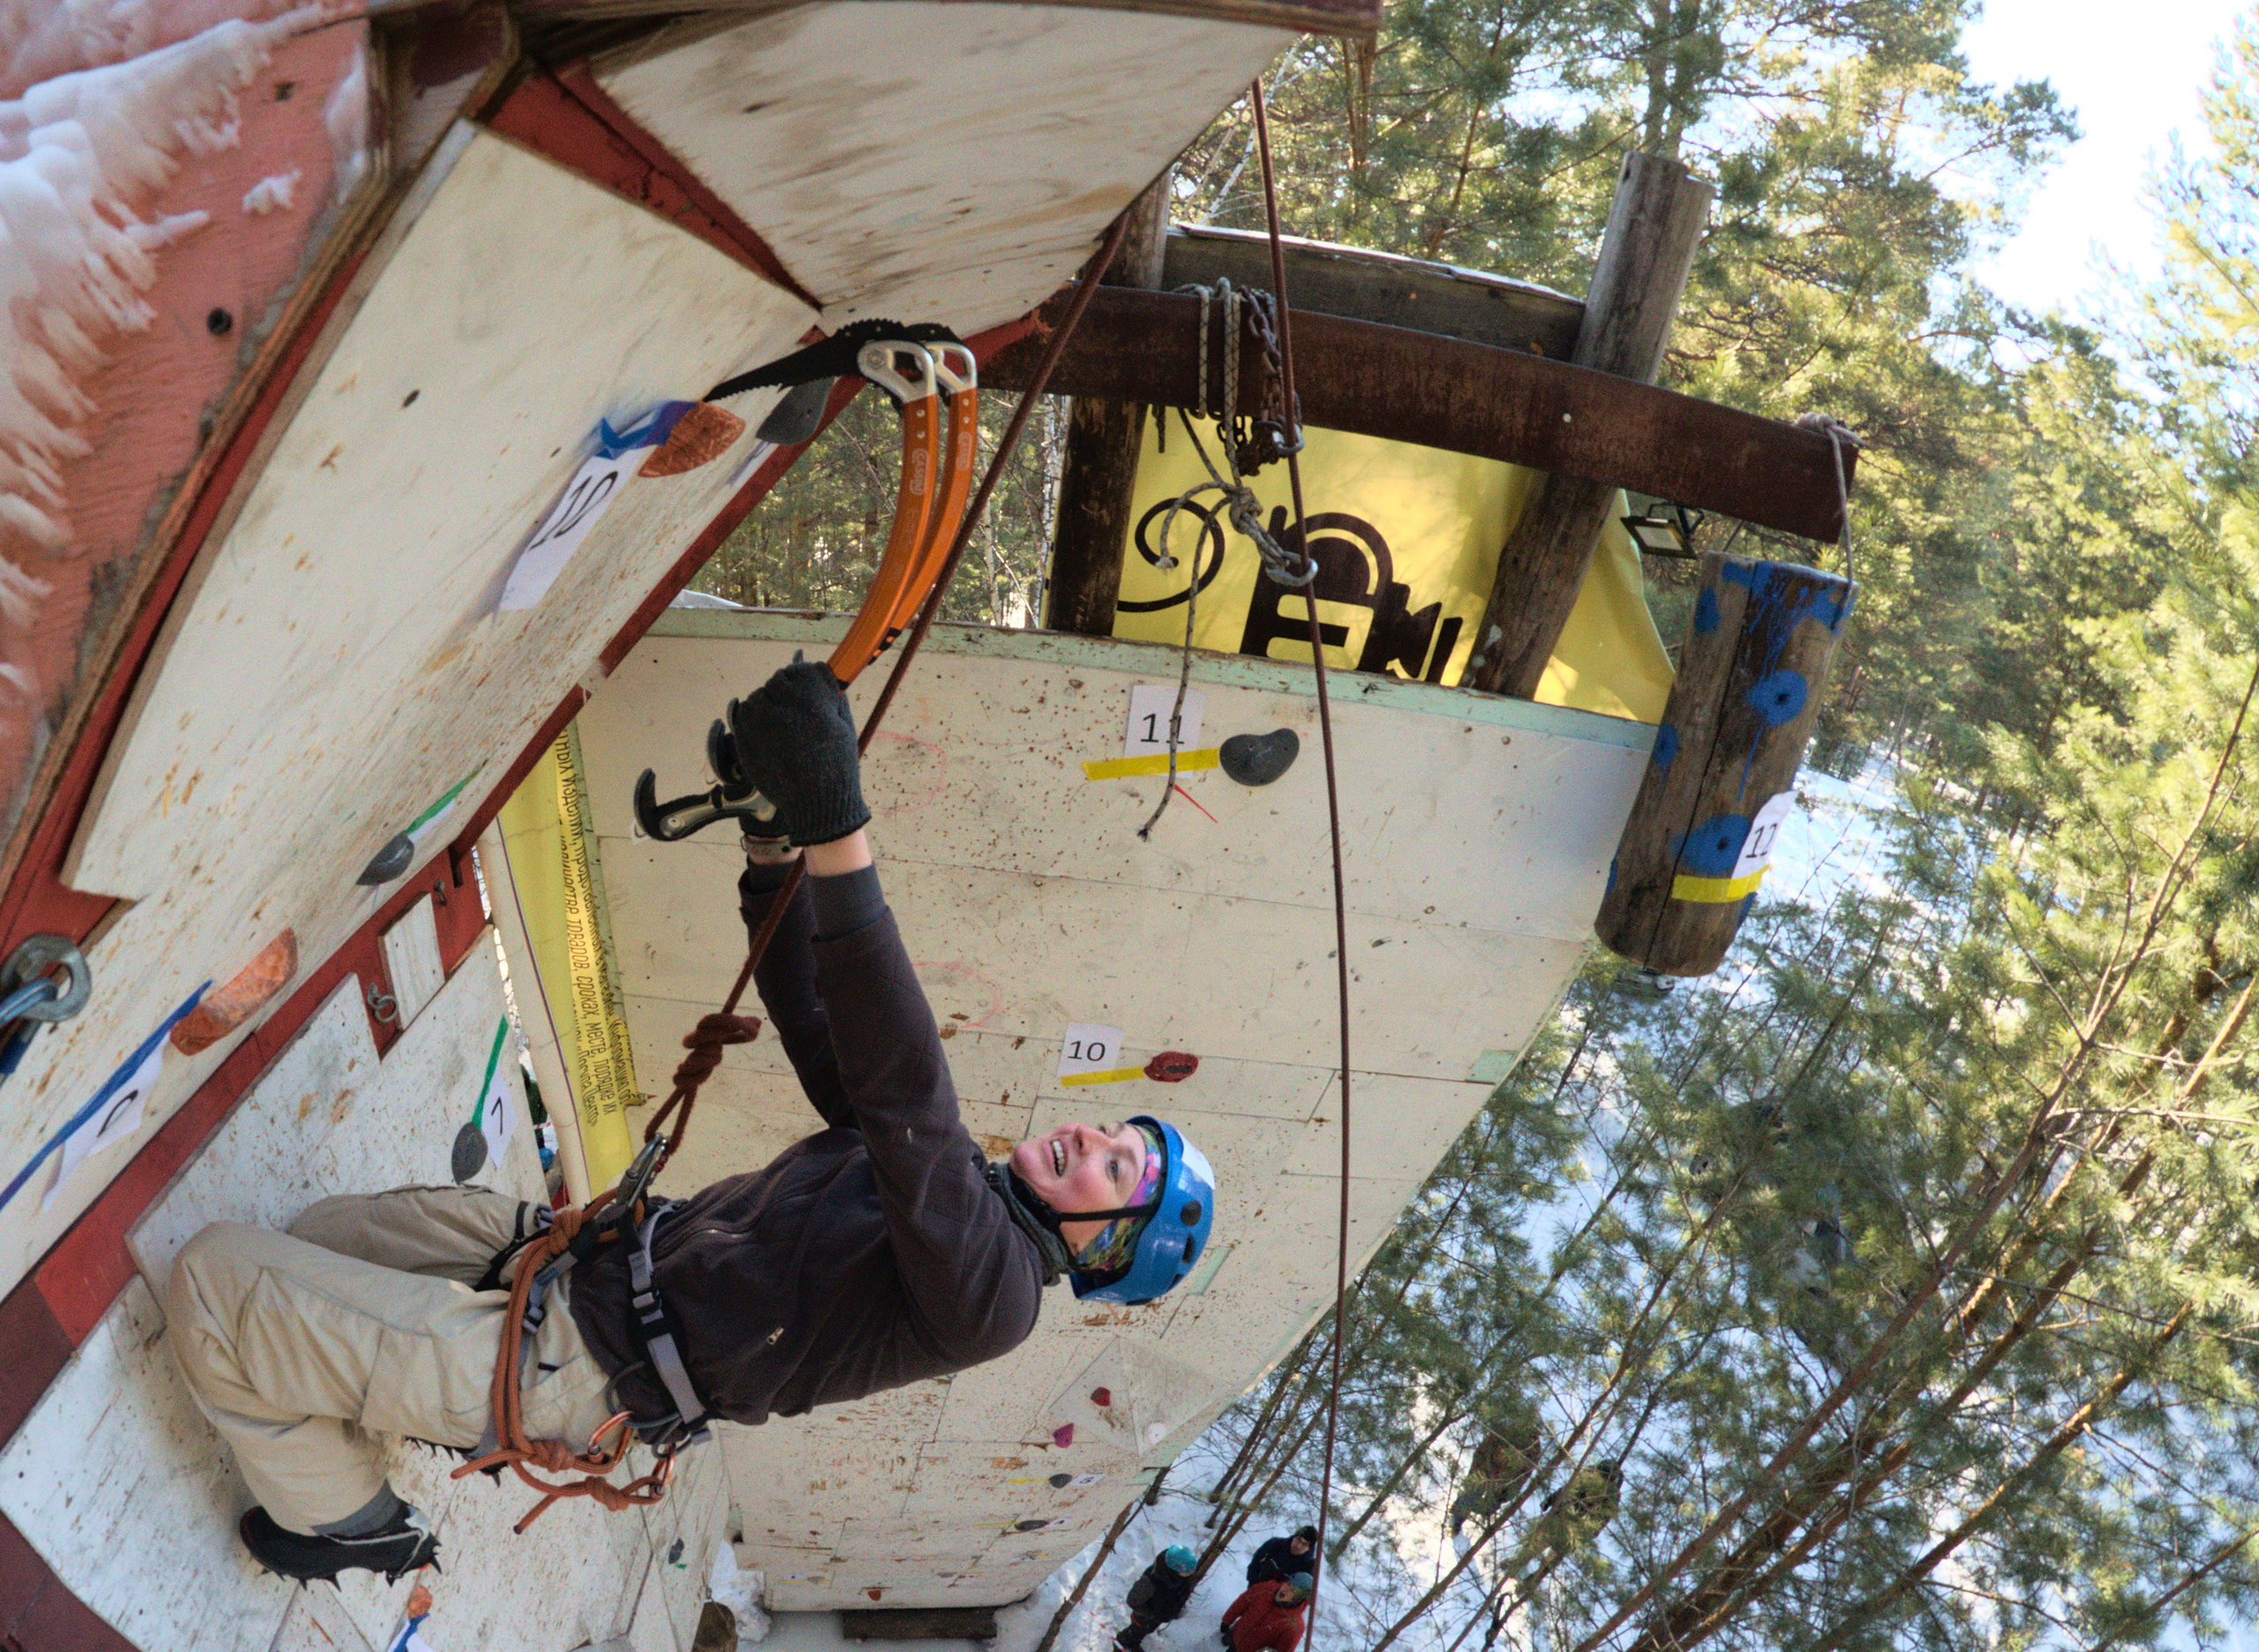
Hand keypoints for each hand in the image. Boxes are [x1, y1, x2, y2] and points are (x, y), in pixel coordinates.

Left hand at [729, 657, 870, 846]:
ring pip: (756, 699)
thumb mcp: (845, 728)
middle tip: (791, 707)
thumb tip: (828, 681)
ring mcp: (760, 725)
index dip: (799, 678)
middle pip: (775, 683)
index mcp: (810, 701)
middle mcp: (782, 708)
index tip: (802, 687)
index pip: (796, 672)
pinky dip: (752, 721)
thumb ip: (834, 700)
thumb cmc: (837, 766)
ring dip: (765, 705)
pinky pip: (742, 719)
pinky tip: (766, 733)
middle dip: (783, 691)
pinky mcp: (745, 740)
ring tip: (778, 722)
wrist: (818, 801)